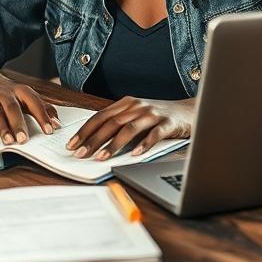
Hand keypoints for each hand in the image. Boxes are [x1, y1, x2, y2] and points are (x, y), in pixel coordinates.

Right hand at [0, 76, 60, 144]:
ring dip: (2, 127)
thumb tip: (57, 125)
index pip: (34, 102)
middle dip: (18, 124)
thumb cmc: (13, 95)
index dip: (42, 116)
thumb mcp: (29, 97)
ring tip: (8, 141)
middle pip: (13, 108)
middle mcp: (6, 94)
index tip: (50, 130)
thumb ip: (44, 109)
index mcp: (22, 90)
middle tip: (24, 140)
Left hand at [66, 97, 193, 160]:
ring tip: (101, 158)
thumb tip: (94, 142)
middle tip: (80, 154)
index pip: (100, 116)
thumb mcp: (136, 115)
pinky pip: (154, 134)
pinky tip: (135, 154)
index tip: (71, 144)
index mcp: (127, 103)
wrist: (190, 111)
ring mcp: (153, 114)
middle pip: (111, 123)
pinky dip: (143, 144)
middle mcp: (138, 106)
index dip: (85, 130)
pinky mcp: (168, 123)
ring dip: (113, 144)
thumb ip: (119, 124)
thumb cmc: (159, 116)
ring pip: (129, 128)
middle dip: (93, 140)